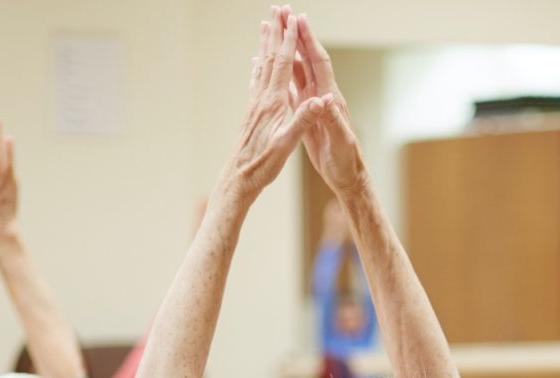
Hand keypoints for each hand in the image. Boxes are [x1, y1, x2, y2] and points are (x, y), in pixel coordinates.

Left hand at [218, 7, 327, 205]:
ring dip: (266, 43)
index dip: (289, 41)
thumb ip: (303, 120)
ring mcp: (255, 104)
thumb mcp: (287, 145)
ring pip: (262, 66)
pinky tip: (257, 60)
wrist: (239, 179)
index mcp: (274, 103)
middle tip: (278, 10)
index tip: (293, 19)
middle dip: (276, 32)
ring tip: (266, 24)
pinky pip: (256, 82)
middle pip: (270, 58)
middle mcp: (262, 99)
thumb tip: (320, 101)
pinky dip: (259, 66)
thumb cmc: (264, 165)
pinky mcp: (251, 112)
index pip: (284, 65)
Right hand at [293, 11, 364, 195]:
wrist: (347, 177)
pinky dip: (282, 74)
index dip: (309, 40)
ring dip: (288, 49)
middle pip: (307, 58)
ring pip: (299, 69)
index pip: (319, 62)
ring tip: (275, 30)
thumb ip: (332, 119)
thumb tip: (326, 99)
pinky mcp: (307, 114)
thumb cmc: (346, 161)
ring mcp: (314, 103)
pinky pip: (292, 88)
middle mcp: (322, 95)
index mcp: (330, 98)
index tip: (299, 19)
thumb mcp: (340, 140)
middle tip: (282, 13)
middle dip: (296, 35)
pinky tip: (272, 66)